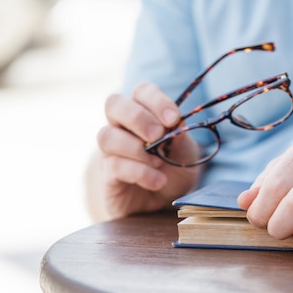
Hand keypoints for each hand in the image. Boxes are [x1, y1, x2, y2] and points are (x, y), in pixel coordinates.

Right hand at [89, 83, 200, 219]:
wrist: (165, 200)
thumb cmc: (173, 169)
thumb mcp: (185, 153)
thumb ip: (180, 139)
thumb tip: (177, 123)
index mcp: (145, 113)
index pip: (142, 91)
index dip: (155, 100)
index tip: (173, 118)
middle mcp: (122, 127)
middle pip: (114, 104)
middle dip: (137, 117)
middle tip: (157, 135)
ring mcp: (111, 150)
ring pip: (107, 136)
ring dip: (135, 148)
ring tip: (159, 162)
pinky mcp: (108, 175)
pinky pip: (114, 166)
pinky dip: (139, 172)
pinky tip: (157, 181)